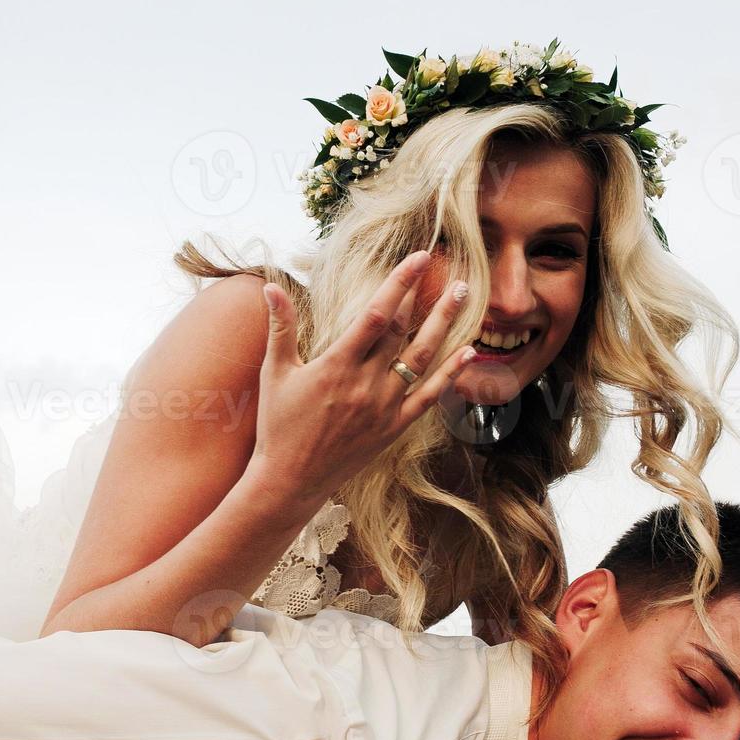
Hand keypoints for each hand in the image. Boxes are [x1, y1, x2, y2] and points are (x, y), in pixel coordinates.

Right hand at [249, 252, 473, 500]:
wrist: (291, 480)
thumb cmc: (279, 425)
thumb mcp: (274, 373)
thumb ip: (280, 328)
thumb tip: (269, 287)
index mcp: (337, 366)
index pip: (377, 314)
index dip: (400, 283)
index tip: (419, 258)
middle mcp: (366, 384)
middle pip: (405, 332)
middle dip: (428, 297)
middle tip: (450, 271)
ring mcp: (384, 407)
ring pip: (423, 358)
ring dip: (446, 325)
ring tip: (463, 296)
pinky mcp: (393, 427)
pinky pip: (429, 396)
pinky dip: (451, 374)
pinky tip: (469, 352)